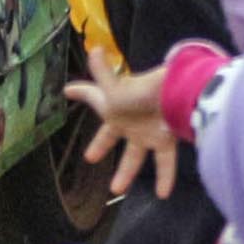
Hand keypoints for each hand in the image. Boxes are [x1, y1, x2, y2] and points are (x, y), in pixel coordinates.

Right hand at [69, 44, 181, 201]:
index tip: (68, 90)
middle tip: (90, 157)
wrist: (175, 95)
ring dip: (126, 172)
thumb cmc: (140, 91)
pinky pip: (165, 162)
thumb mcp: (113, 87)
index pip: (93, 96)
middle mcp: (130, 120)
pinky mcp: (165, 140)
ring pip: (136, 156)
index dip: (81, 92)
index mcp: (114, 105)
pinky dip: (165, 177)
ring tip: (116, 189)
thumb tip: (94, 48)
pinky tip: (163, 194)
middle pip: (112, 136)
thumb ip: (101, 72)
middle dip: (101, 144)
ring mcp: (147, 131)